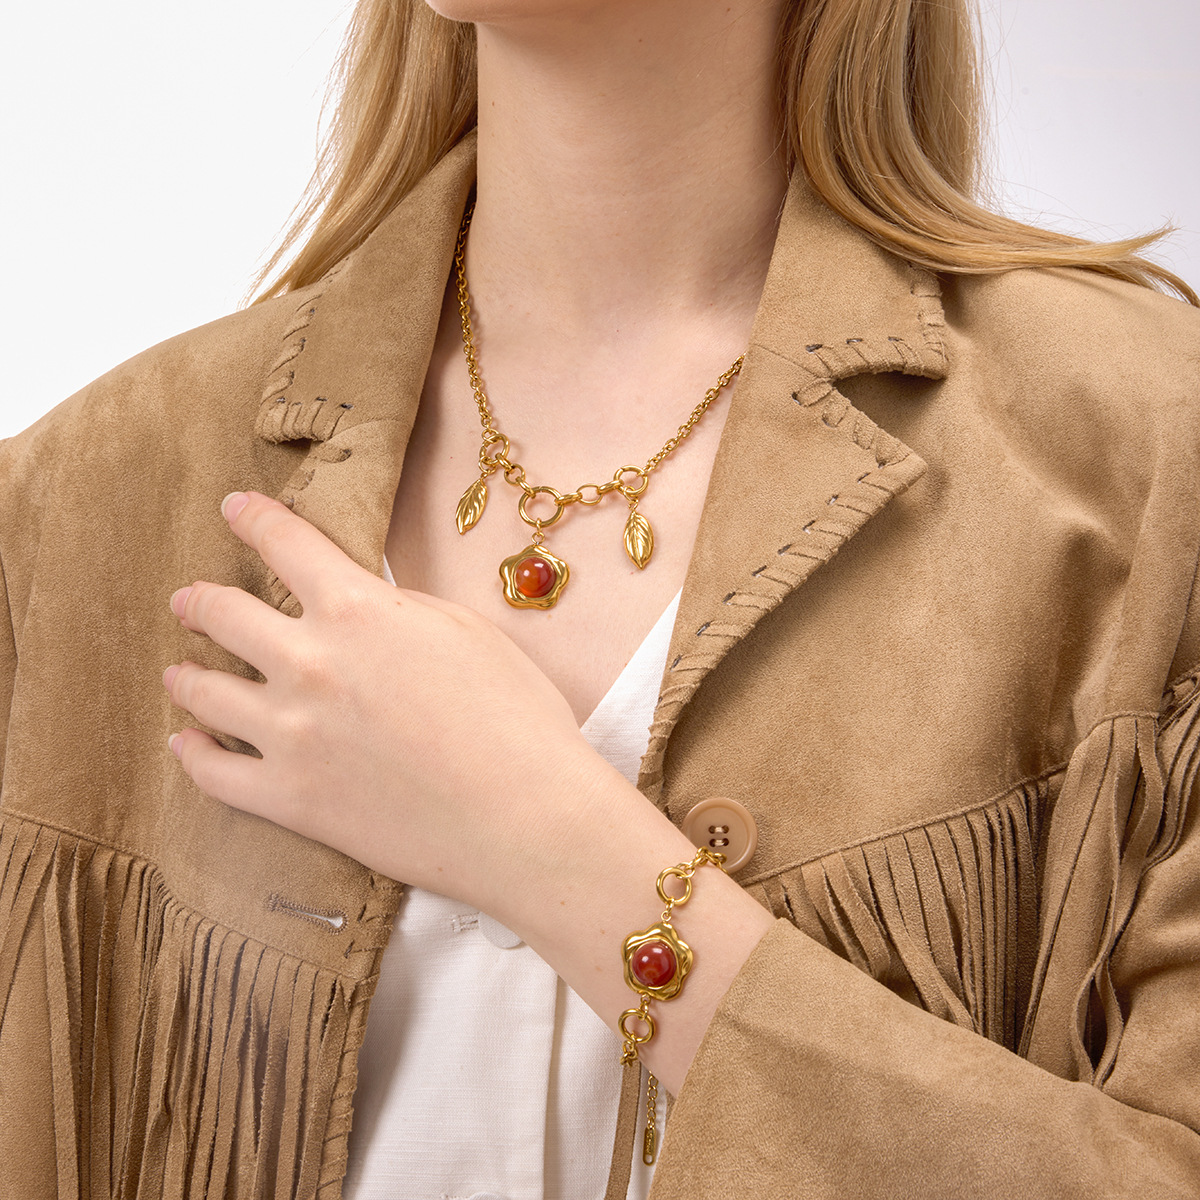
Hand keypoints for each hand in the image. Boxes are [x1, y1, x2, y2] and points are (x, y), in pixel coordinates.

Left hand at [162, 490, 620, 921]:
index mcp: (357, 610)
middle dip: (201, 600)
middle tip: (189, 599)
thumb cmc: (516, 719)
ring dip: (186, 674)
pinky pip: (213, 773)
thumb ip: (401, 608)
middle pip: (224, 614)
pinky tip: (186, 742)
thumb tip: (364, 603)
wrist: (524, 817)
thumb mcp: (467, 632)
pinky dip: (192, 753)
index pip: (286, 544)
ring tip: (179, 672)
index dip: (254, 518)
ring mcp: (290, 734)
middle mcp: (309, 662)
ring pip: (204, 691)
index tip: (235, 508)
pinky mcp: (288, 799)